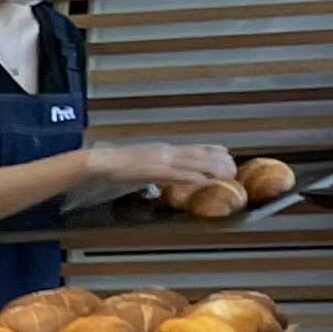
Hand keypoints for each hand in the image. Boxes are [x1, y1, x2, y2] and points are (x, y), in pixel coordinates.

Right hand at [85, 140, 236, 193]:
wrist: (98, 163)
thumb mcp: (137, 171)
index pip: (193, 148)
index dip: (212, 150)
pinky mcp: (153, 171)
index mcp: (162, 151)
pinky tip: (204, 180)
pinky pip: (177, 175)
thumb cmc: (113, 168)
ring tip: (228, 174)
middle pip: (199, 154)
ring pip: (193, 162)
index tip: (227, 153)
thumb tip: (154, 183)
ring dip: (213, 168)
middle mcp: (166, 152)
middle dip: (219, 160)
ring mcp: (161, 160)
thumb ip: (149, 175)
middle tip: (235, 168)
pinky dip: (192, 177)